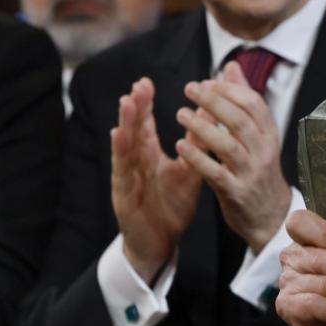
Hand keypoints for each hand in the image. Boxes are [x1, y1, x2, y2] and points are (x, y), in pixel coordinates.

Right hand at [111, 77, 201, 282]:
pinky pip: (122, 173)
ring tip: (127, 102)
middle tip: (139, 85)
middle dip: (136, 108)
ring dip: (125, 124)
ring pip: (125, 147)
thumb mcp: (187, 173)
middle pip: (134, 132)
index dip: (145, 106)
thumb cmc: (171, 206)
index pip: (146, 126)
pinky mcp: (124, 196)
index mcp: (150, 157)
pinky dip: (120, 154)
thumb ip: (195, 147)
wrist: (161, 243)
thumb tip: (207, 118)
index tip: (146, 83)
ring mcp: (128, 179)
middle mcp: (137, 164)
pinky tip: (118, 137)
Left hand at [175, 61, 292, 252]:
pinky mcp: (236, 193)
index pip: (254, 104)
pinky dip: (198, 158)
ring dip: (202, 127)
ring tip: (180, 114)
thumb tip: (231, 66)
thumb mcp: (258, 136)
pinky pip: (215, 173)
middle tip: (190, 89)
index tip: (206, 82)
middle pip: (240, 121)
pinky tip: (180, 145)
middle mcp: (263, 152)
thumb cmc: (258, 170)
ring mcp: (251, 173)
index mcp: (269, 135)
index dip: (229, 90)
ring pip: (228, 145)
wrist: (270, 216)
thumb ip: (244, 101)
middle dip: (214, 102)